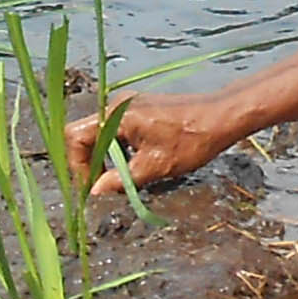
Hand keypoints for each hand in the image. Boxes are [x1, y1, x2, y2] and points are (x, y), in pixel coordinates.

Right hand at [64, 88, 234, 195]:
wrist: (222, 116)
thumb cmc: (190, 140)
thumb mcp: (154, 166)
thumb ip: (120, 180)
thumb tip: (96, 192)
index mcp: (116, 115)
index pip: (75, 137)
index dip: (77, 165)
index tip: (91, 187)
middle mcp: (116, 105)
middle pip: (86, 136)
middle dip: (91, 165)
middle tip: (104, 189)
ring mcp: (128, 105)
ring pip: (102, 136)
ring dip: (106, 160)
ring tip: (121, 181)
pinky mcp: (139, 109)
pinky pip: (117, 131)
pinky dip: (119, 151)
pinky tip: (135, 166)